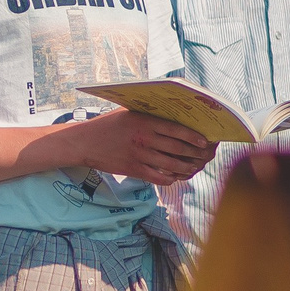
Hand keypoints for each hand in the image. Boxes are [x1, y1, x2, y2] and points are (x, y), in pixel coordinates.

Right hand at [69, 109, 215, 185]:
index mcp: (144, 122)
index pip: (177, 129)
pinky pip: (157, 177)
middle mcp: (144, 139)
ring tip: (193, 168)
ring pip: (171, 165)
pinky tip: (175, 177)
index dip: (194, 137)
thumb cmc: (107, 124)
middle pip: (178, 148)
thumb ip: (148, 114)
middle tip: (204, 156)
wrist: (84, 142)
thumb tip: (172, 114)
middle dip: (195, 154)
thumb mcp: (128, 111)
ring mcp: (139, 156)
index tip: (205, 142)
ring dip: (186, 168)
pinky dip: (169, 179)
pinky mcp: (133, 169)